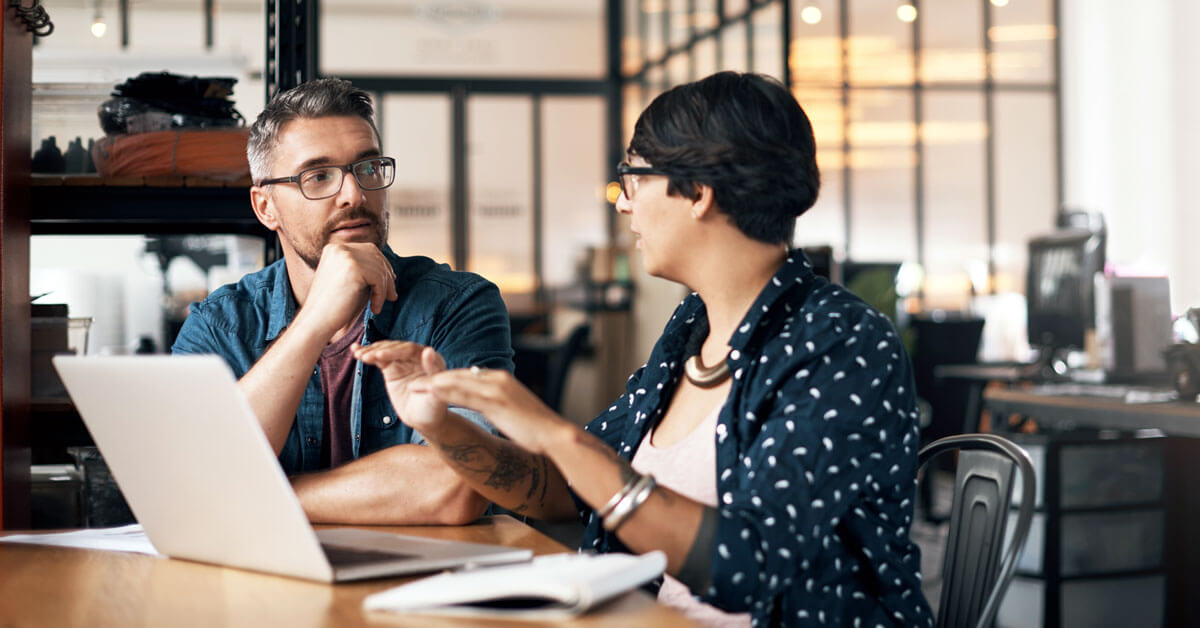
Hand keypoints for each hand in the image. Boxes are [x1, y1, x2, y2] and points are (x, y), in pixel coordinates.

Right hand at [303, 242, 398, 337]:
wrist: (316, 321)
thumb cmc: (334, 306)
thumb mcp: (349, 281)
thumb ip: (364, 270)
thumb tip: (389, 269)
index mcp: (335, 248)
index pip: (369, 249)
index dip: (382, 265)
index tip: (389, 283)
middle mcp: (339, 248)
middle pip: (376, 256)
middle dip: (387, 276)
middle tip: (391, 295)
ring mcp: (345, 255)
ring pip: (380, 268)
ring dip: (385, 288)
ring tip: (378, 305)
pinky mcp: (353, 268)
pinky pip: (379, 279)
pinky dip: (380, 295)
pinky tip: (375, 308)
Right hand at [353, 341, 449, 435]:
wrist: (424, 419)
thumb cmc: (434, 407)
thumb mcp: (436, 391)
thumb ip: (433, 370)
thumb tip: (428, 349)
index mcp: (431, 358)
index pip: (410, 350)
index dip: (395, 351)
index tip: (380, 356)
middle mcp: (417, 356)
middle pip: (395, 348)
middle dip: (380, 351)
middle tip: (365, 357)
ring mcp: (403, 361)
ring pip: (386, 351)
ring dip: (371, 351)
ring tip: (357, 354)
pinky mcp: (392, 368)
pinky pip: (379, 359)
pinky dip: (368, 354)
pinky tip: (356, 351)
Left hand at [426, 367, 569, 455]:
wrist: (554, 434)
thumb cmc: (536, 427)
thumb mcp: (513, 409)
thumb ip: (498, 401)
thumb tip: (486, 399)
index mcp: (501, 380)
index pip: (467, 377)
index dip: (446, 380)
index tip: (428, 384)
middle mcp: (497, 379)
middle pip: (459, 376)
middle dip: (434, 378)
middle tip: (413, 382)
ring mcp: (496, 388)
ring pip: (457, 382)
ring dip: (433, 384)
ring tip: (413, 387)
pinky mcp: (495, 401)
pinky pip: (464, 395)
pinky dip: (445, 392)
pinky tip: (429, 393)